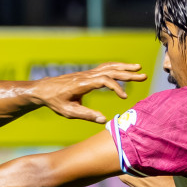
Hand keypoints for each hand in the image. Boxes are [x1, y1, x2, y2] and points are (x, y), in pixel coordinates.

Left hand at [31, 62, 146, 122]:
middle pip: (110, 71)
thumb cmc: (55, 102)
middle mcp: (86, 75)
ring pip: (108, 67)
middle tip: (143, 76)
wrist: (43, 90)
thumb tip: (104, 119)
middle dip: (127, 74)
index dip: (116, 87)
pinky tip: (124, 69)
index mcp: (82, 84)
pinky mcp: (87, 74)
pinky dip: (116, 67)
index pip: (104, 81)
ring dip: (124, 67)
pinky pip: (104, 68)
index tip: (124, 98)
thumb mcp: (69, 112)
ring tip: (138, 68)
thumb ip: (86, 115)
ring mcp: (87, 73)